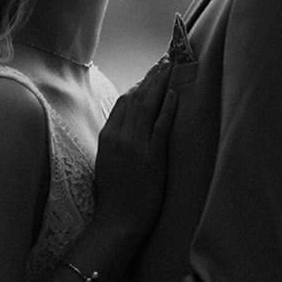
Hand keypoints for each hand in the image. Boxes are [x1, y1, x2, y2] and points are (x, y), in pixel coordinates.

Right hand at [93, 57, 176, 236]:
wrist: (119, 220)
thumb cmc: (114, 195)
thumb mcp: (106, 162)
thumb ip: (114, 142)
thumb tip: (125, 125)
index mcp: (107, 137)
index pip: (123, 102)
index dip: (138, 86)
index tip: (149, 75)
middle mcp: (120, 136)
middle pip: (136, 98)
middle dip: (151, 77)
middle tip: (164, 61)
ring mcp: (135, 145)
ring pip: (148, 106)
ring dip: (160, 84)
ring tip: (170, 67)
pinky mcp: (151, 156)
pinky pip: (160, 125)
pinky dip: (167, 107)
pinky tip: (174, 94)